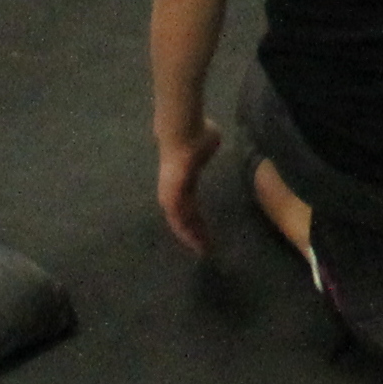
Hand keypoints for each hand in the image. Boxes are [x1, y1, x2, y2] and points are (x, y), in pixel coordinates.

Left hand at [157, 117, 221, 254]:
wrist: (184, 133)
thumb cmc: (198, 135)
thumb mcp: (208, 142)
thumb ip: (208, 150)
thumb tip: (211, 141)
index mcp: (180, 180)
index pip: (188, 205)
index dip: (195, 219)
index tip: (205, 230)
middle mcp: (172, 192)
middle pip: (183, 217)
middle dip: (194, 232)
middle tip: (205, 248)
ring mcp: (170, 197)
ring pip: (181, 223)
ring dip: (192, 237)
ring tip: (204, 250)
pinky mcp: (172, 201)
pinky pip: (182, 223)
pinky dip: (190, 235)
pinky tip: (200, 245)